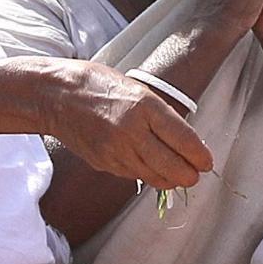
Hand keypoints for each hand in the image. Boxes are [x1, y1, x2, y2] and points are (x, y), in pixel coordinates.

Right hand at [43, 60, 214, 188]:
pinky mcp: (103, 163)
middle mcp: (131, 131)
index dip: (200, 155)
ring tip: (178, 174)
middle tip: (196, 174)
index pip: (183, 139)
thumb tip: (185, 143)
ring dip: (170, 179)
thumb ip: (160, 116)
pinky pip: (134, 176)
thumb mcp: (137, 89)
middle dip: (190, 175)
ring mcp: (115, 151)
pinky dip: (147, 174)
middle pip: (172, 167)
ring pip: (155, 177)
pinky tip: (151, 167)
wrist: (56, 96)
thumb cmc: (99, 84)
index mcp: (144, 106)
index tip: (207, 162)